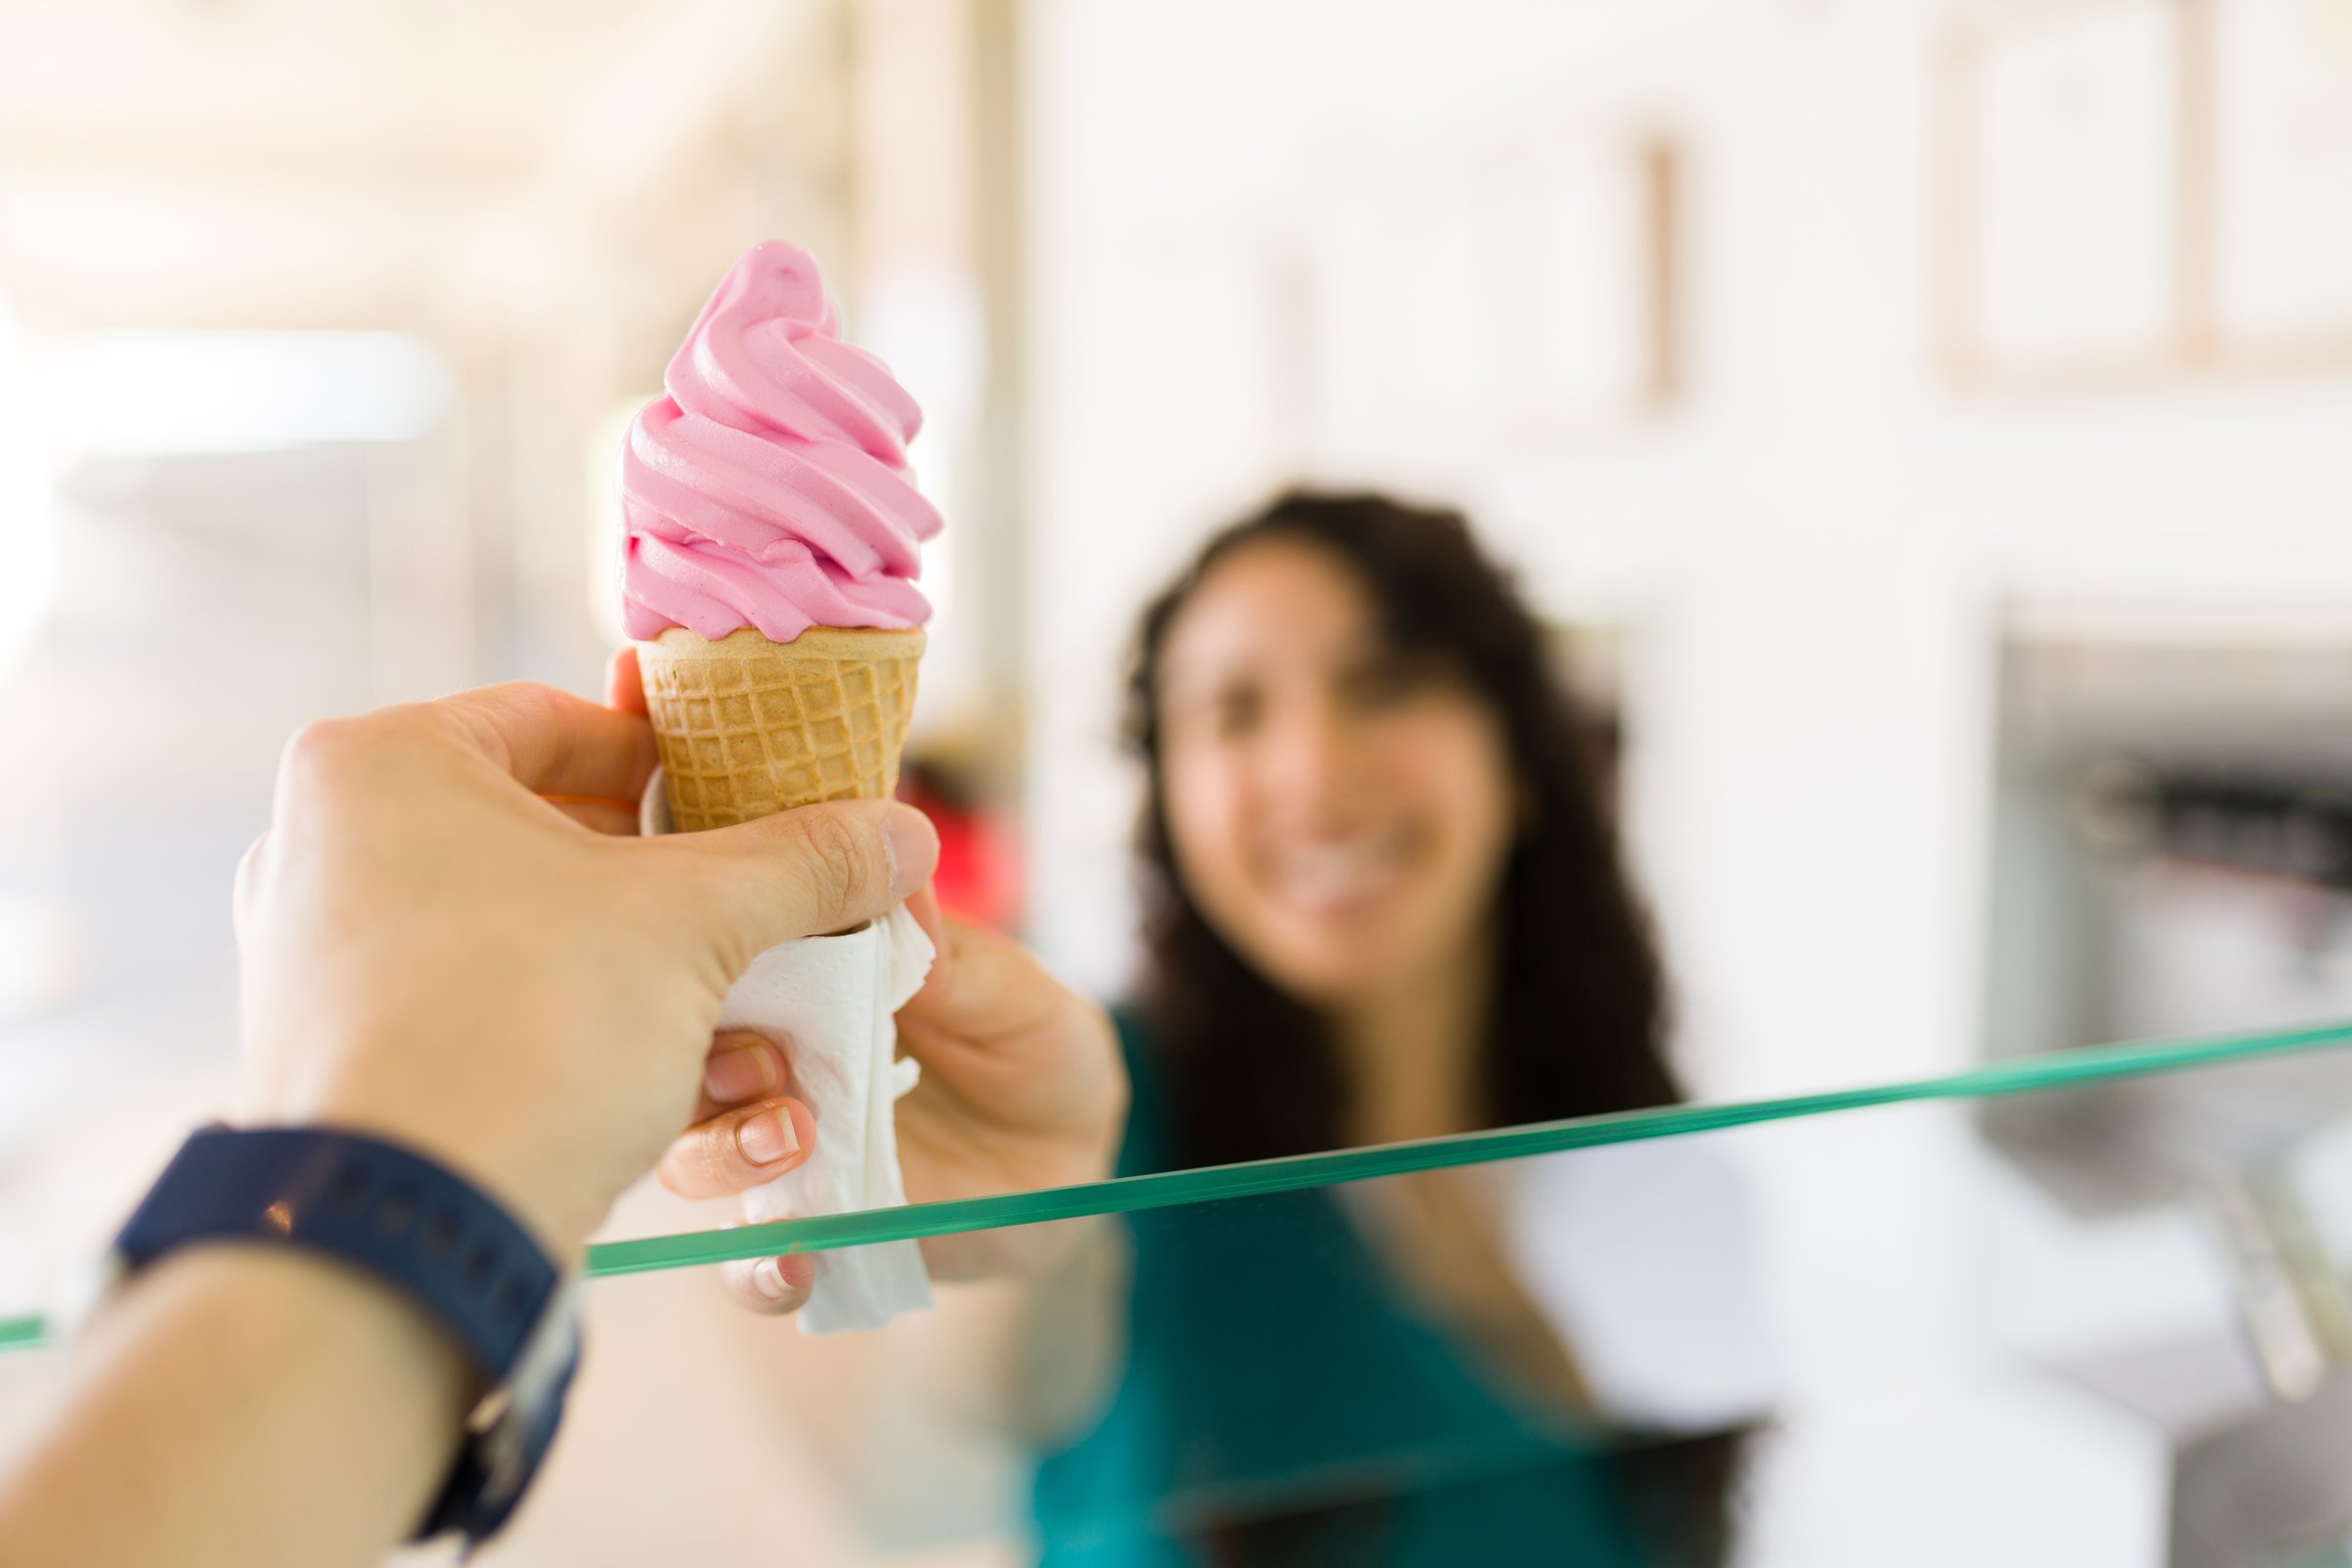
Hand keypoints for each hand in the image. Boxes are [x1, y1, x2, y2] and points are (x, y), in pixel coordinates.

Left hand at [233, 681, 938, 1256]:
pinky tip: (674, 1082)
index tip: (749, 802)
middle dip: (672, 885)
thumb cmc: (524, 1032)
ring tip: (737, 1019)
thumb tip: (906, 835)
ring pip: (526, 934)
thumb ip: (804, 863)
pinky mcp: (343, 1061)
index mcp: (380, 765)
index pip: (558, 720)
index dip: (673, 760)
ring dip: (646, 973)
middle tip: (756, 910)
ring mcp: (323, 963)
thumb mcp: (695, 924)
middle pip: (548, 834)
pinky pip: (487, 1012)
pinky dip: (582, 1034)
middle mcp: (323, 849)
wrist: (402, 1241)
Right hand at [657, 886, 1126, 1314]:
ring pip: (701, 1156)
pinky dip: (758, 1271)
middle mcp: (775, 1063)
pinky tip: (794, 1265)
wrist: (1070, 1167)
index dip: (728, 953)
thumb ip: (962, 964)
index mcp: (813, 981)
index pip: (738, 957)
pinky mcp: (807, 1234)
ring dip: (724, 1152)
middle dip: (711, 1059)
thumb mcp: (1022, 1003)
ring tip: (791, 1144)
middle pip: (695, 1058)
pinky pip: (752, 1265)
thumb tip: (909, 884)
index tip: (746, 954)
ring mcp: (781, 1153)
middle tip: (766, 1064)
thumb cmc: (1037, 1050)